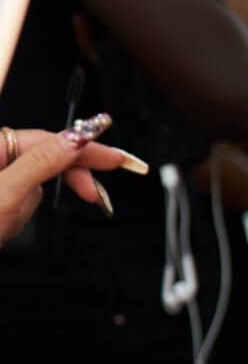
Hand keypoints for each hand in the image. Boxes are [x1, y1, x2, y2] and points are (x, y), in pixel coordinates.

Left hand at [0, 118, 148, 245]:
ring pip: (35, 183)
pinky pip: (23, 201)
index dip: (90, 149)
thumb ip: (41, 163)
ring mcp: (0, 176)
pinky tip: (6, 225)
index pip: (54, 140)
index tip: (119, 159)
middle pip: (49, 158)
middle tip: (98, 196)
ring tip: (11, 221)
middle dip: (67, 180)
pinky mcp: (0, 198)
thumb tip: (78, 139)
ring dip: (30, 206)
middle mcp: (0, 155)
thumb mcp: (7, 192)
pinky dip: (20, 214)